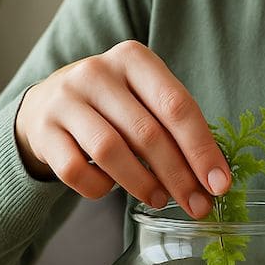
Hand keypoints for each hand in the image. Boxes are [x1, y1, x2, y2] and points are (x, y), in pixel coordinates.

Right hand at [14, 40, 230, 218]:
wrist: (47, 105)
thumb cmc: (113, 107)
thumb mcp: (144, 99)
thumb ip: (175, 128)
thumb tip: (213, 177)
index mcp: (133, 59)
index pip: (176, 106)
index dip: (201, 149)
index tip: (219, 184)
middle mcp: (97, 72)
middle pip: (147, 133)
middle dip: (179, 176)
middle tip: (197, 206)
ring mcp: (66, 100)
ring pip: (110, 151)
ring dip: (142, 184)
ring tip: (160, 199)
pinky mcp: (44, 131)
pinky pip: (77, 171)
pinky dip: (100, 188)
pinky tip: (110, 188)